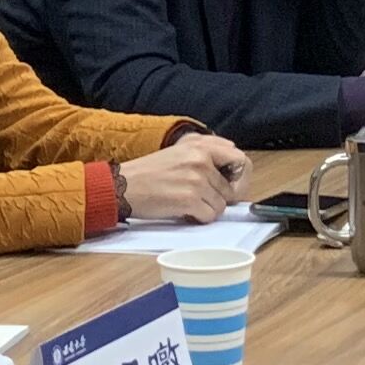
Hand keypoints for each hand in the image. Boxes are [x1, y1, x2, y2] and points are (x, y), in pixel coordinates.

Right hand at [121, 137, 247, 220]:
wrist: (124, 186)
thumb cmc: (149, 172)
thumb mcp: (179, 150)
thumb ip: (207, 149)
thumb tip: (234, 156)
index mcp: (200, 146)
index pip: (241, 160)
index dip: (239, 177)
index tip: (230, 186)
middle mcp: (201, 160)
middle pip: (231, 188)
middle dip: (218, 197)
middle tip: (199, 198)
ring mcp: (196, 180)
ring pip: (221, 205)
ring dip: (207, 209)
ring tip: (187, 203)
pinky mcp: (189, 199)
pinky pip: (210, 216)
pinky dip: (199, 218)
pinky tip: (184, 212)